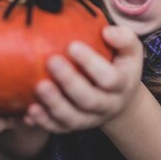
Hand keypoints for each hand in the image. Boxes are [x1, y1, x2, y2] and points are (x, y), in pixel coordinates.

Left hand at [25, 25, 143, 133]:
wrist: (120, 99)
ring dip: (54, 104)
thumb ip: (123, 38)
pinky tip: (30, 110)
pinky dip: (43, 121)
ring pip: (72, 118)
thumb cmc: (120, 65)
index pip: (109, 78)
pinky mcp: (74, 127)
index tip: (72, 45)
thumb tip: (106, 31)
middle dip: (69, 82)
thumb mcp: (130, 51)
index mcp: (121, 85)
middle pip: (89, 100)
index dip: (91, 63)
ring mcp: (90, 119)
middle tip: (51, 61)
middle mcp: (107, 105)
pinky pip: (58, 128)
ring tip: (38, 86)